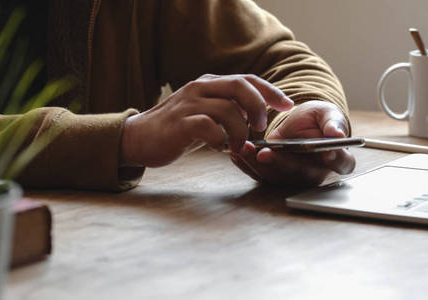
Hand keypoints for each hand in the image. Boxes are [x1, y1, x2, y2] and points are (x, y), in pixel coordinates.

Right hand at [121, 74, 293, 166]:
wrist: (139, 138)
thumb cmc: (178, 128)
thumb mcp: (206, 113)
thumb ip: (229, 109)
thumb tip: (257, 115)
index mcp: (210, 84)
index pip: (247, 79)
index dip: (270, 91)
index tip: (288, 105)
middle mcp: (200, 88)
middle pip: (240, 86)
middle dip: (258, 107)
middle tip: (262, 128)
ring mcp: (189, 104)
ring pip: (227, 109)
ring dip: (240, 131)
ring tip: (238, 147)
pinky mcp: (180, 124)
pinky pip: (208, 127)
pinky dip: (220, 140)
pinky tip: (217, 148)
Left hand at [230, 100, 355, 186]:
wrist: (298, 125)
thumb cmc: (318, 121)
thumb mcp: (327, 114)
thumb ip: (333, 122)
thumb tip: (337, 134)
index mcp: (336, 157)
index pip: (341, 163)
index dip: (335, 159)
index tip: (325, 152)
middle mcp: (316, 172)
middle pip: (301, 173)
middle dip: (282, 164)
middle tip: (265, 154)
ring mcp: (295, 177)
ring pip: (278, 177)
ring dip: (259, 165)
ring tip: (245, 149)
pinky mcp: (276, 176)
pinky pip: (262, 175)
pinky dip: (248, 164)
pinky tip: (238, 153)